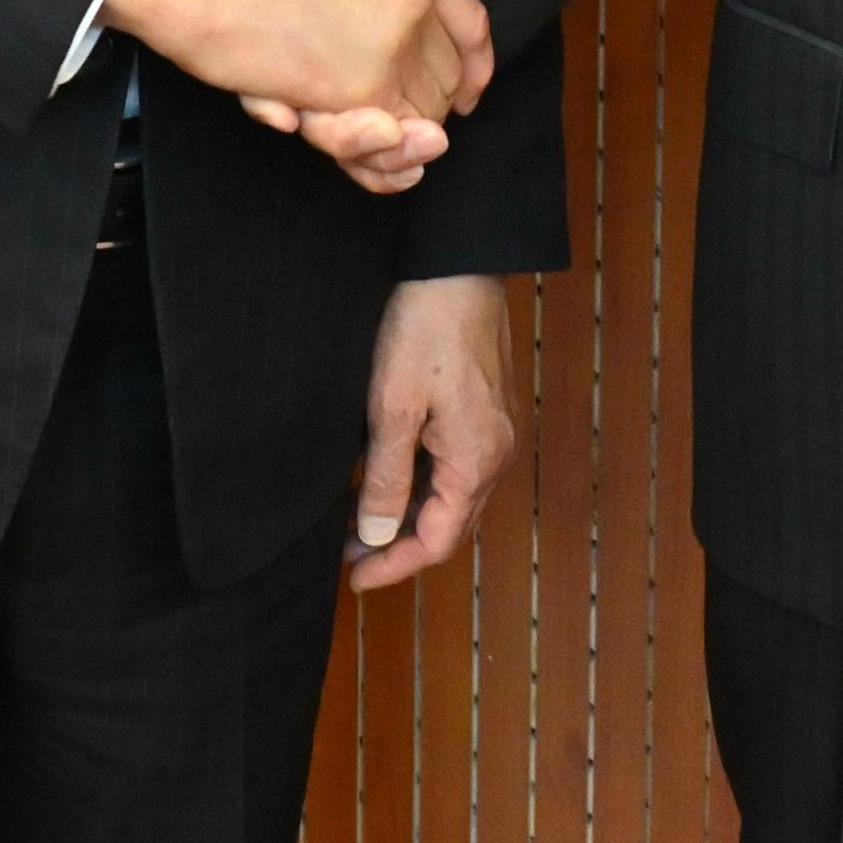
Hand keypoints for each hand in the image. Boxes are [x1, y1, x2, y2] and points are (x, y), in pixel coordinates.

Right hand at [104, 0, 490, 133]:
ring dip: (394, 141)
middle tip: (392, 122)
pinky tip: (371, 147)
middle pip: (445, 76)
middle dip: (420, 106)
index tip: (459, 87)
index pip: (468, 22)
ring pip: (418, 116)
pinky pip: (384, 143)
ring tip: (377, 140)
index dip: (466, 61)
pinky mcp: (357, 88)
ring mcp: (390, 42)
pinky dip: (376, 160)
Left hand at [349, 275, 516, 589]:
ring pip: (452, 497)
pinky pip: (455, 467)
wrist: (458, 264)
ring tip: (360, 519)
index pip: (436, 542)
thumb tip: (374, 535)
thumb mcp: (392, 406)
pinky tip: (388, 475)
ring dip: (409, 515)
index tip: (352, 578)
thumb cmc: (424, 328)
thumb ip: (385, 477)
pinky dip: (422, 485)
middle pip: (449, 525)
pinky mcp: (485, 409)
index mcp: (475, 461)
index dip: (392, 565)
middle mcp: (494, 453)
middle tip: (349, 553)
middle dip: (398, 545)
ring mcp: (494, 430)